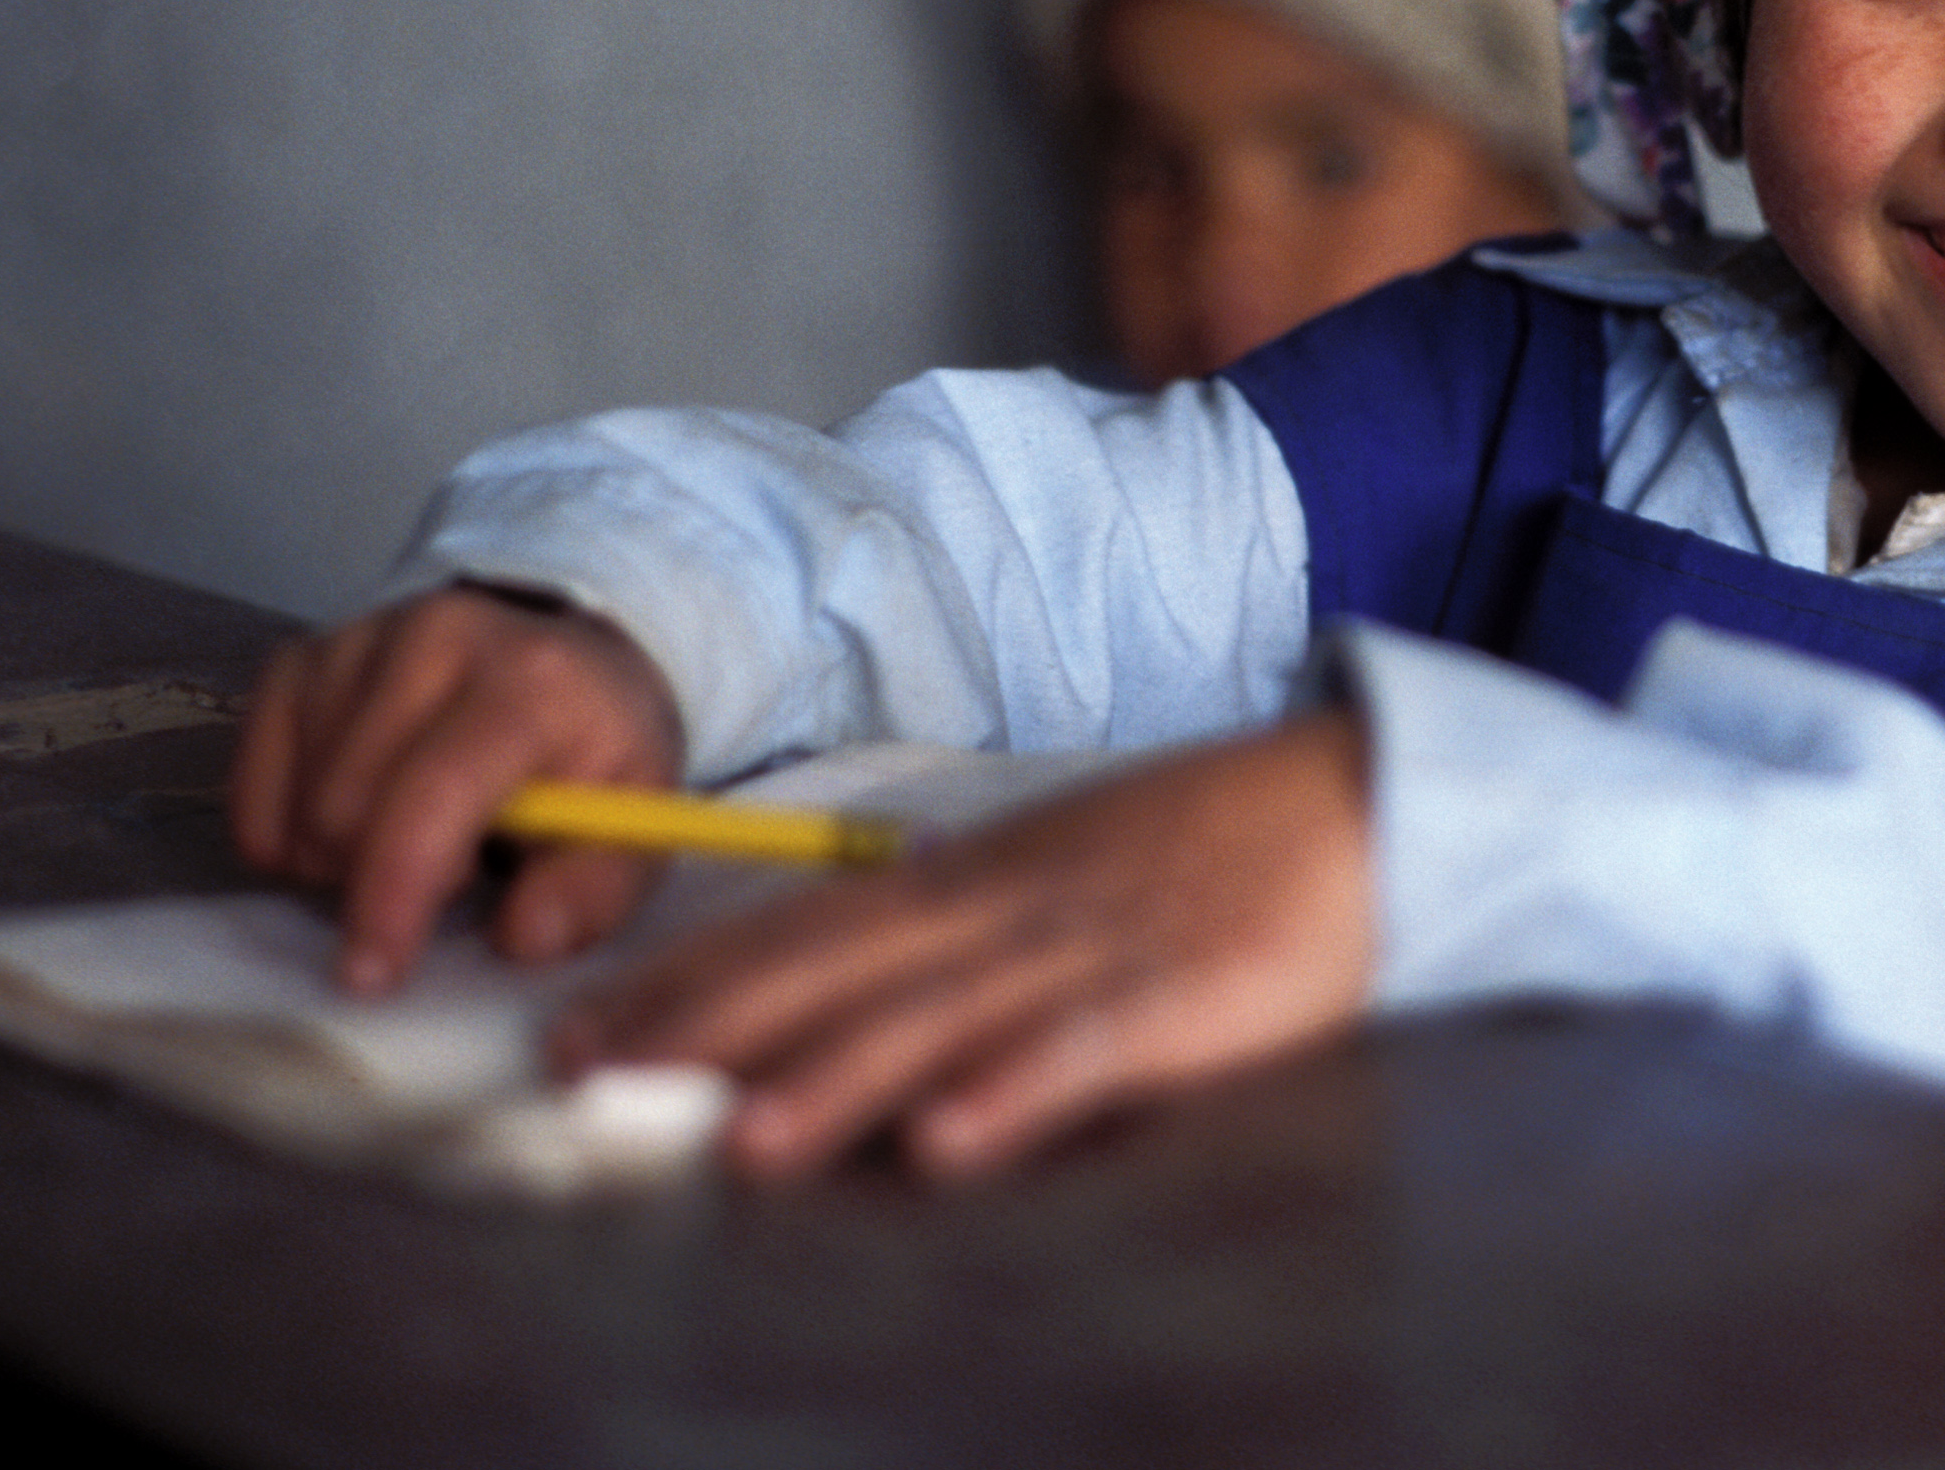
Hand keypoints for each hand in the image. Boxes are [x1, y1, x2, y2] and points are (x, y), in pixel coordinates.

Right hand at [229, 584, 686, 993]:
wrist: (571, 659)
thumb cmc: (598, 752)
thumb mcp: (634, 821)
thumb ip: (595, 889)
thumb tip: (523, 938)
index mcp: (530, 683)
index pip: (432, 795)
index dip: (392, 893)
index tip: (372, 974)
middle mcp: (436, 639)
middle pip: (343, 808)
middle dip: (381, 875)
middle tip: (454, 870)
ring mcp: (359, 639)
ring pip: (296, 801)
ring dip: (338, 854)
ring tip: (412, 833)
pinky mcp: (304, 655)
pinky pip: (252, 776)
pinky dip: (286, 826)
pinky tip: (350, 820)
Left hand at [549, 709, 1374, 1181]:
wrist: (1363, 800)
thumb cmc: (1211, 845)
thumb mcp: (1062, 868)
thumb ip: (960, 924)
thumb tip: (847, 980)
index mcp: (979, 874)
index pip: (805, 926)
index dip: (689, 980)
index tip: (581, 1031)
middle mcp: (1011, 904)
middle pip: (840, 966)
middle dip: (710, 1027)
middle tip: (594, 1080)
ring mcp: (1093, 946)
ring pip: (942, 1015)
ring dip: (837, 1077)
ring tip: (741, 1143)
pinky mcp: (1184, 995)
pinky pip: (1085, 1050)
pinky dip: (1012, 1093)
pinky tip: (946, 1144)